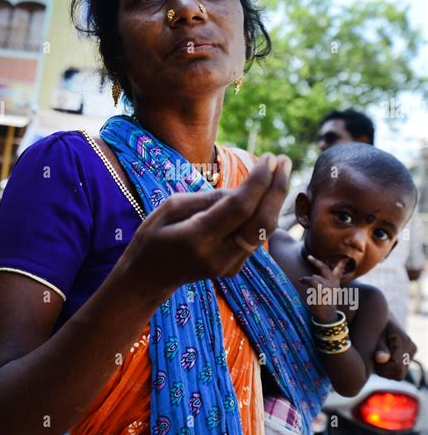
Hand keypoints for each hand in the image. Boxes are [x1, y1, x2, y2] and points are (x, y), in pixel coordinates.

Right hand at [116, 152, 291, 304]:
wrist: (150, 277)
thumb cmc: (154, 235)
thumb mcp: (171, 207)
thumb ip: (208, 198)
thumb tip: (243, 190)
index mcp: (197, 237)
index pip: (239, 208)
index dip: (259, 181)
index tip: (269, 158)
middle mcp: (218, 255)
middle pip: (261, 222)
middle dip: (277, 188)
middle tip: (284, 160)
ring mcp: (229, 266)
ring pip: (264, 231)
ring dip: (275, 199)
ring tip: (280, 170)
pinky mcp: (235, 268)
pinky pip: (256, 237)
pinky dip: (263, 212)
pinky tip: (265, 193)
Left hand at [299, 255, 348, 323]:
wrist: (326, 317)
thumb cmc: (325, 306)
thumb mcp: (328, 293)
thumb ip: (324, 283)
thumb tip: (314, 275)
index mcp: (336, 283)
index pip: (340, 270)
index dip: (341, 262)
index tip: (345, 256)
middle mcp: (333, 282)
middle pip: (324, 268)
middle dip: (315, 262)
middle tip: (309, 257)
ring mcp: (328, 285)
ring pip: (314, 277)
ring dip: (309, 281)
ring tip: (308, 288)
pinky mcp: (321, 288)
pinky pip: (310, 279)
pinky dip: (305, 279)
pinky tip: (300, 281)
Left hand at [373, 315, 417, 379]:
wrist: (377, 313)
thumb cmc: (372, 325)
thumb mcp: (373, 335)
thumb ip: (378, 348)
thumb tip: (381, 359)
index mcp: (404, 341)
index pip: (397, 369)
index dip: (384, 370)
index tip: (373, 361)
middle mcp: (411, 346)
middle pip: (399, 373)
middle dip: (384, 370)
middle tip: (373, 358)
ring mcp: (411, 350)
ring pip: (399, 372)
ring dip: (386, 368)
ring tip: (375, 355)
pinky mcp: (408, 352)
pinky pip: (399, 368)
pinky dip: (388, 365)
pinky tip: (380, 355)